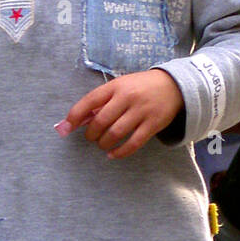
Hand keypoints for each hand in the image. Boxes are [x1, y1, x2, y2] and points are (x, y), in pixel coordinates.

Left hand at [56, 68, 183, 159]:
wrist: (174, 85)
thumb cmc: (140, 87)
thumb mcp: (121, 86)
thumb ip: (102, 101)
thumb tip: (80, 120)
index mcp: (116, 86)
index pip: (90, 100)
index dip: (74, 116)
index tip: (65, 128)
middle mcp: (127, 97)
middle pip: (101, 121)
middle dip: (91, 134)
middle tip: (91, 137)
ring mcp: (141, 111)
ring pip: (115, 133)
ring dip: (104, 143)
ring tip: (102, 144)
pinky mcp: (153, 124)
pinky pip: (133, 143)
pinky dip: (120, 152)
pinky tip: (113, 154)